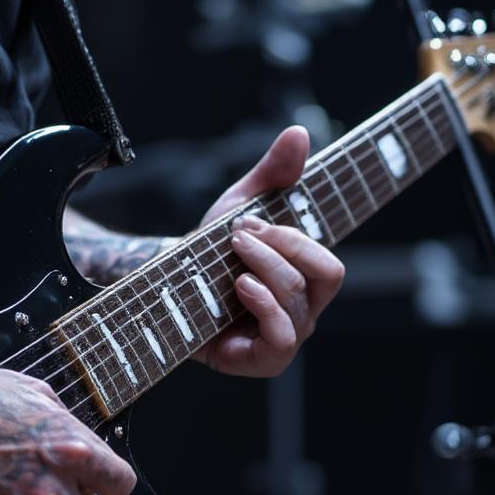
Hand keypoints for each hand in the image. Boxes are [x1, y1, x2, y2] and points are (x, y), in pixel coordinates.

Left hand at [194, 126, 344, 376]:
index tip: (251, 221)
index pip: (329, 267)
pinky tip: (240, 286)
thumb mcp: (239, 207)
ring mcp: (282, 341)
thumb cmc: (208, 256)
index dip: (296, 238)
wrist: (165, 292)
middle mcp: (301, 315)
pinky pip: (281, 339)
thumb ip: (272, 175)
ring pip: (297, 302)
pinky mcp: (257, 361)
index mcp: (305, 285)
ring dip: (265, 270)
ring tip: (232, 260)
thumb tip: (299, 133)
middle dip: (280, 248)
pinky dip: (263, 306)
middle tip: (238, 235)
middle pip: (321, 278)